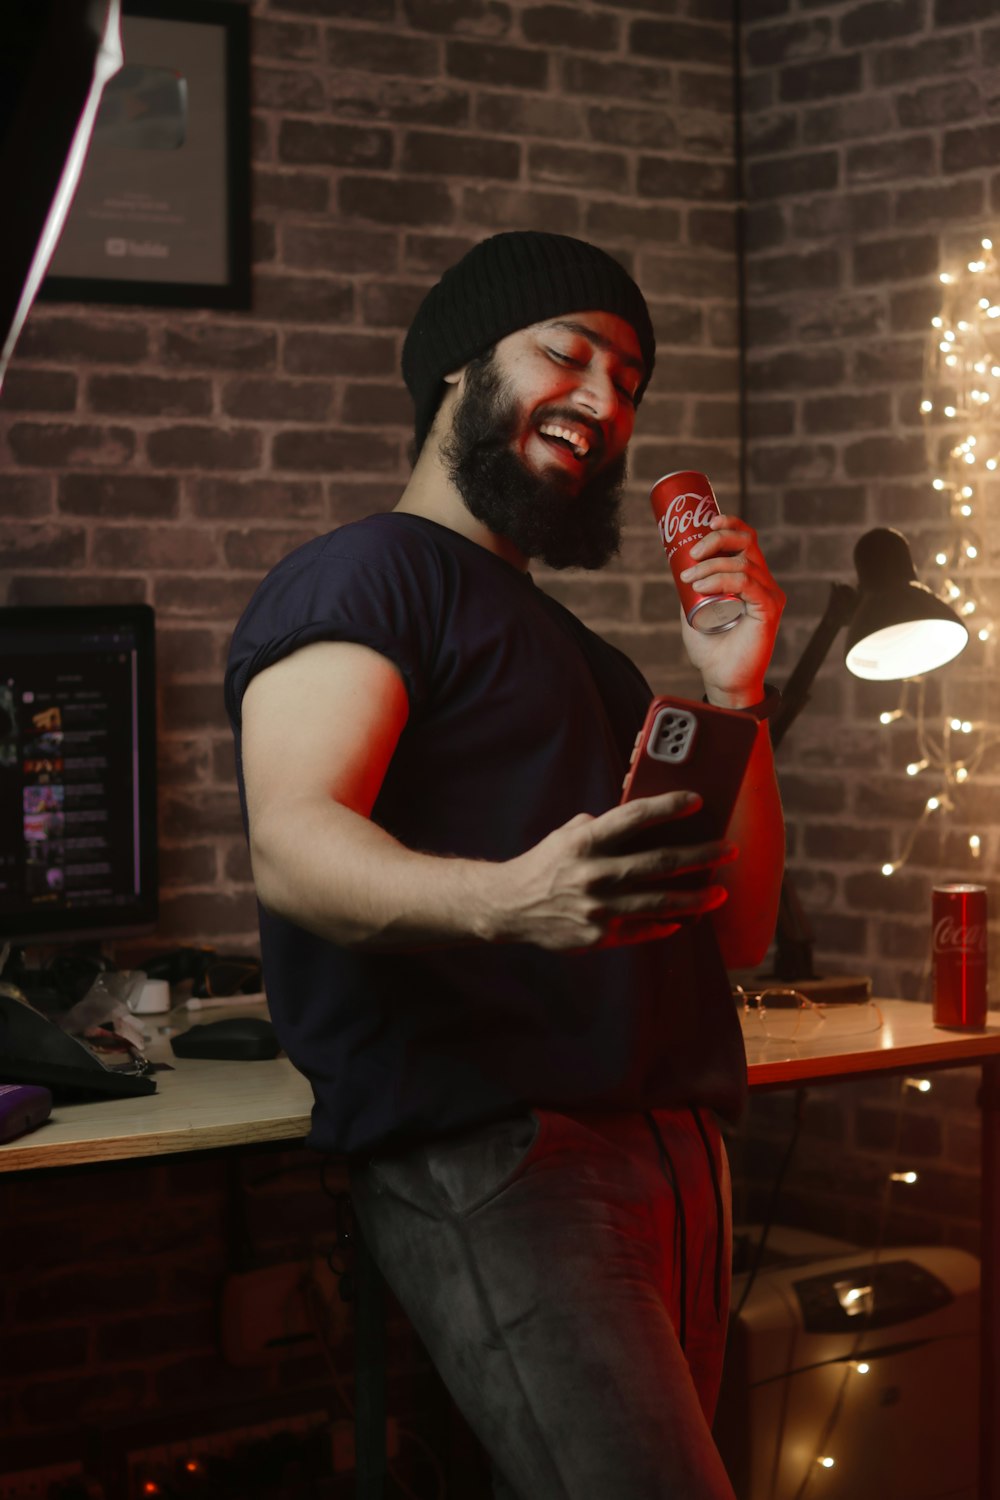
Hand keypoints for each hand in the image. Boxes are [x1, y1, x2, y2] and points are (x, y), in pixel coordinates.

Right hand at [484, 791, 736, 950]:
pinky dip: (665, 925)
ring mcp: (598, 908)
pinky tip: (684, 920)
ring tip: (720, 892)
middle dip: (701, 855)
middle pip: (660, 862)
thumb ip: (601, 827)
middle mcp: (595, 874)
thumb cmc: (545, 864)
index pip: (635, 817)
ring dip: (696, 897)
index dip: (669, 806)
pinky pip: (642, 930)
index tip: (698, 801)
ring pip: (660, 902)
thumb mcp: (567, 835)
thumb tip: (640, 819)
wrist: (509, 906)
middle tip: (729, 850)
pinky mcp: (598, 936)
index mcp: (587, 841)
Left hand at [677, 514, 784, 702]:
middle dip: (718, 538)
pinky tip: (704, 584)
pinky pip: (747, 583)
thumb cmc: (710, 649)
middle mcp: (764, 583)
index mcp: (751, 579)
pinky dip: (723, 579)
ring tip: (689, 576)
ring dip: (712, 564)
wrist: (721, 679)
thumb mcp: (694, 609)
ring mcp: (769, 596)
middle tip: (693, 551)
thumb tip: (679, 567)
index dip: (729, 524)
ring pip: (744, 563)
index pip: (746, 540)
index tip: (706, 521)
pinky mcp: (769, 610)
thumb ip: (693, 589)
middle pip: (747, 542)